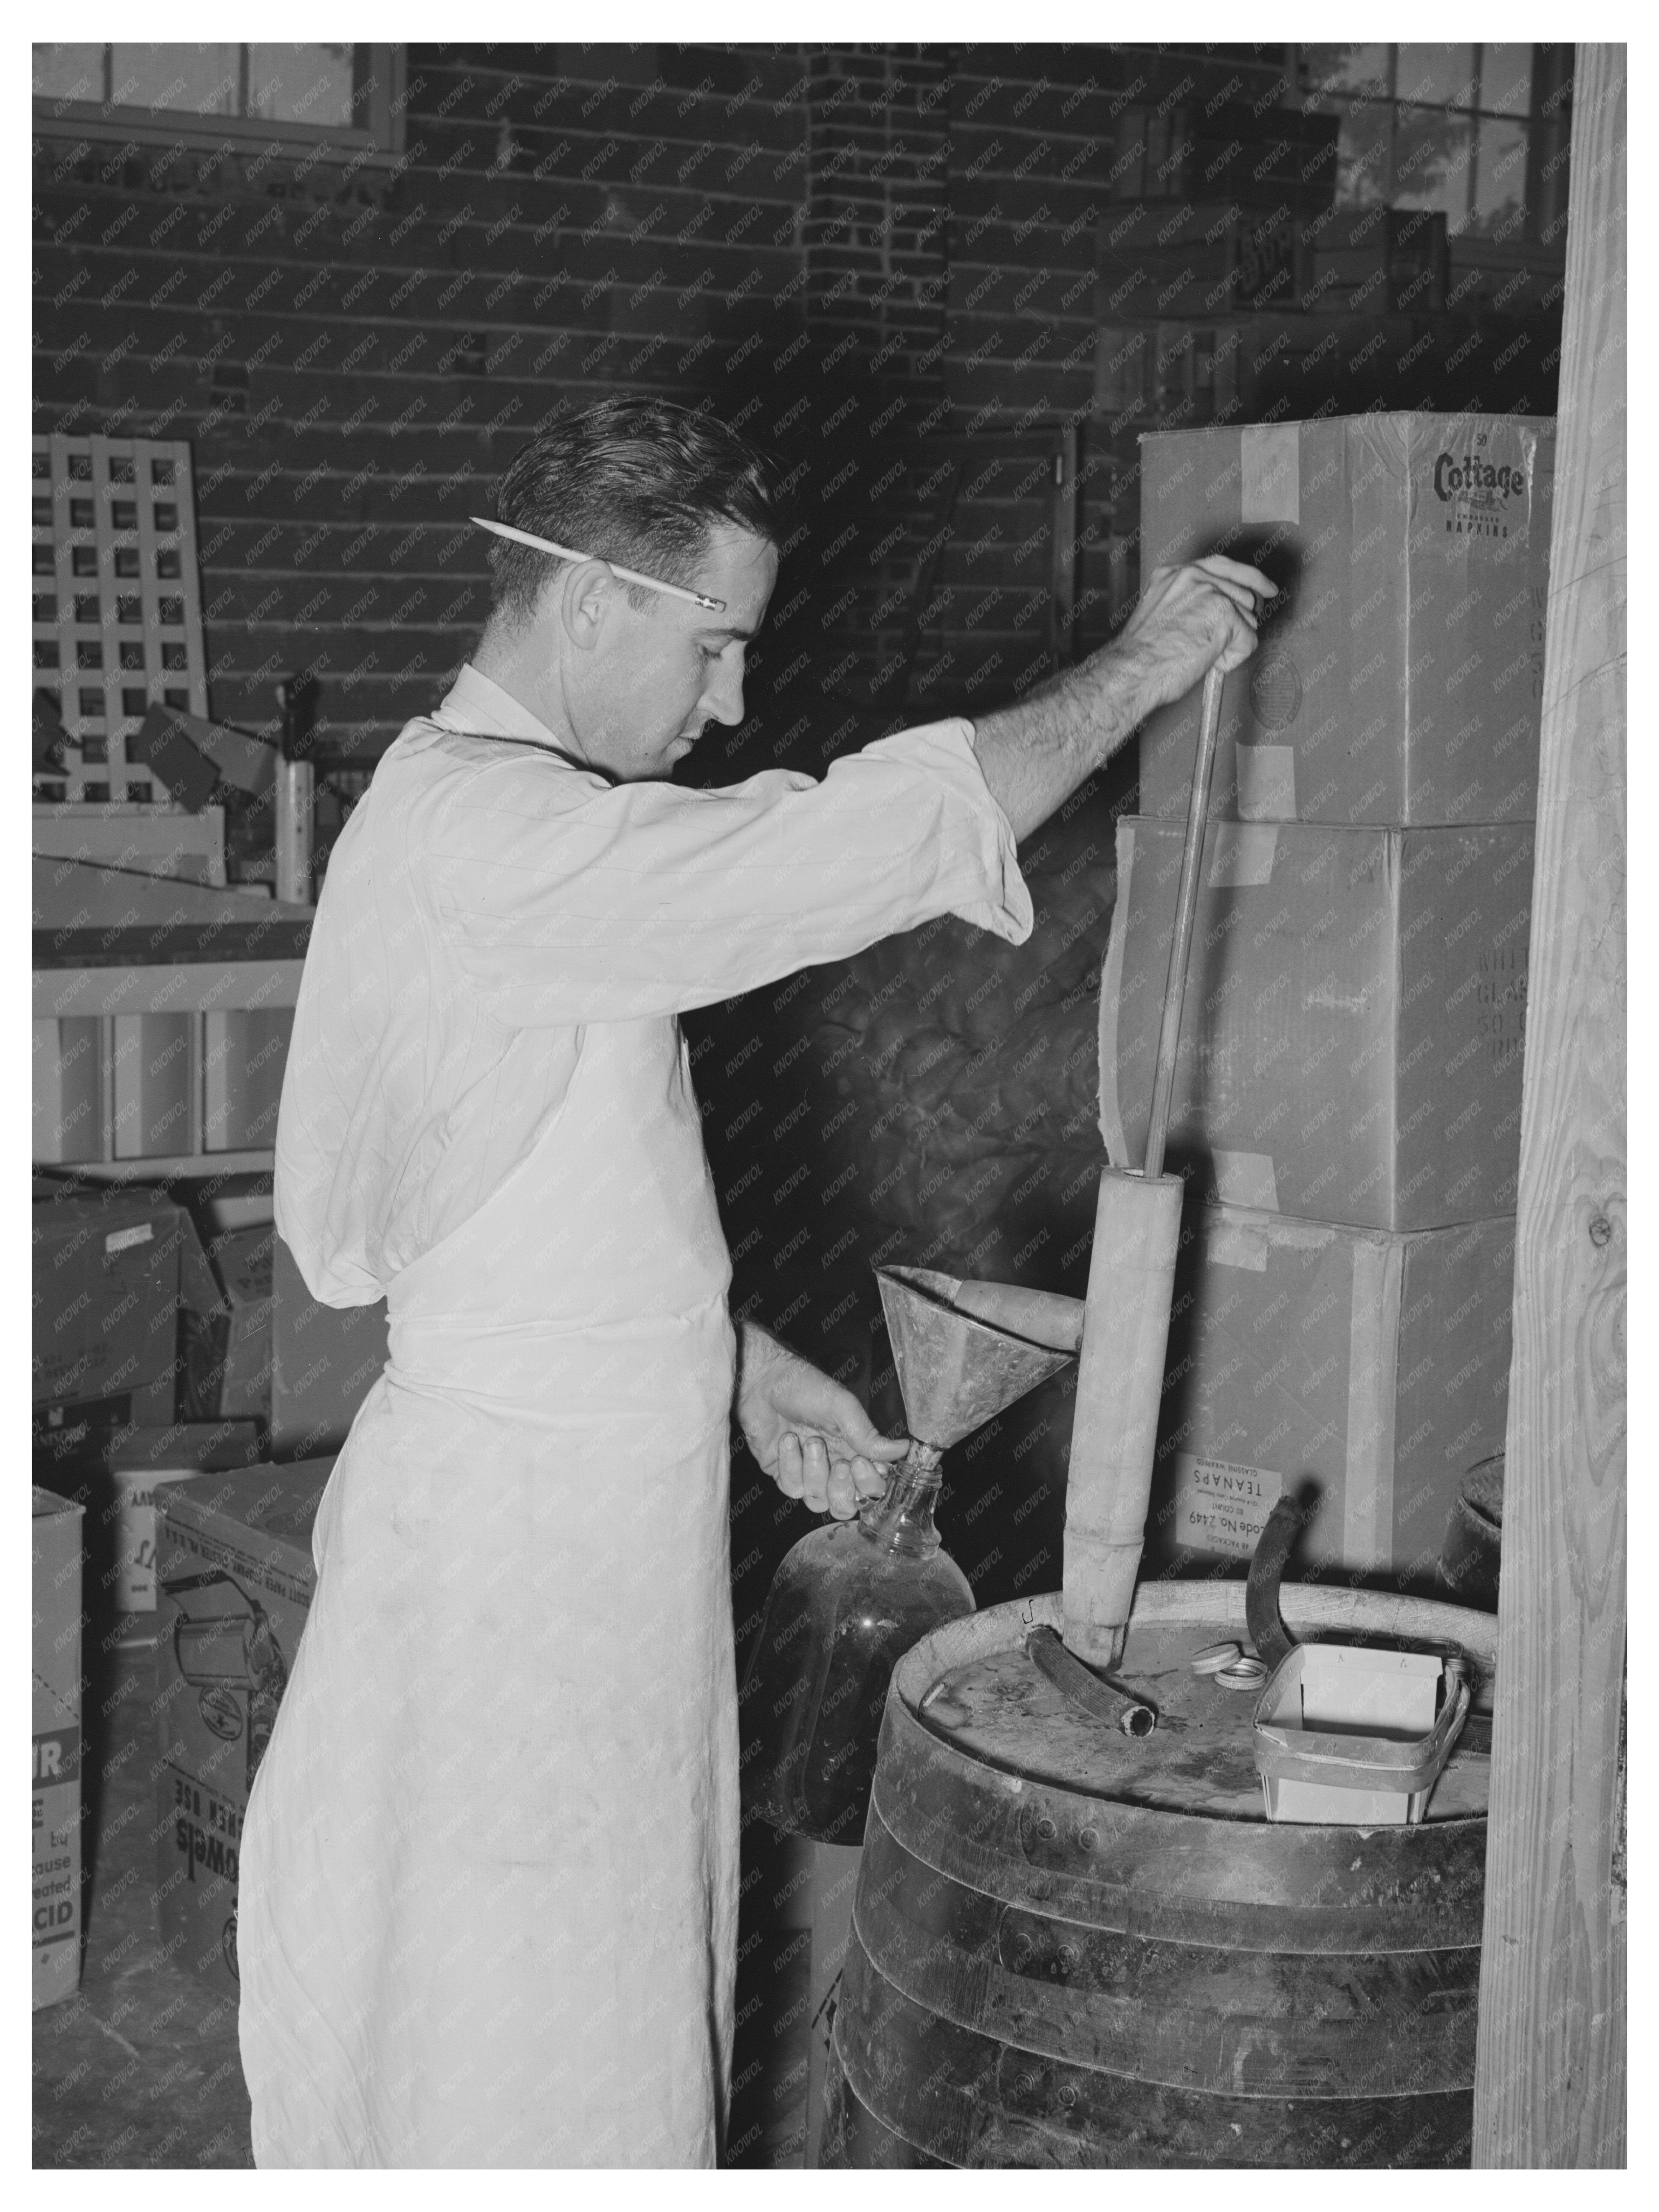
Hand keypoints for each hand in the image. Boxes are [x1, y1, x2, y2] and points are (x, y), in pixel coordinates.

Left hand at [735, 1321, 909, 1520]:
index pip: (873, 1486)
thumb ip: (869, 1434)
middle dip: (842, 1488)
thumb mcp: (842, 1407)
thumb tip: (904, 1449)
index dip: (870, 1484)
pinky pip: (791, 1489)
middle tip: (839, 1463)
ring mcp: (807, 1473)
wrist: (762, 1382)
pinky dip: (790, 1464)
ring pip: (818, 1500)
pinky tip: (786, 1440)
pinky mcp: (783, 1474)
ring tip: (808, 1441)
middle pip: (847, 1504)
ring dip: (814, 1472)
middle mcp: (834, 1465)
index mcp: (855, 1449)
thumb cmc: (805, 1387)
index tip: (861, 1462)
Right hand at [1112, 555, 1276, 718]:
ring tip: (1199, 653)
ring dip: (1231, 643)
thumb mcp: (1162, 614)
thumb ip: (1191, 602)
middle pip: (1243, 593)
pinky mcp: (1224, 613)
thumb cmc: (1141, 657)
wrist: (1132, 671)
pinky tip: (1205, 660)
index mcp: (1173, 574)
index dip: (1249, 578)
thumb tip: (1221, 609)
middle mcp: (1192, 575)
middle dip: (1239, 622)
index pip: (1222, 565)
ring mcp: (1210, 591)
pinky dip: (1231, 659)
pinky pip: (1248, 641)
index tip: (1265, 587)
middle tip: (1219, 644)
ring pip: (1248, 618)